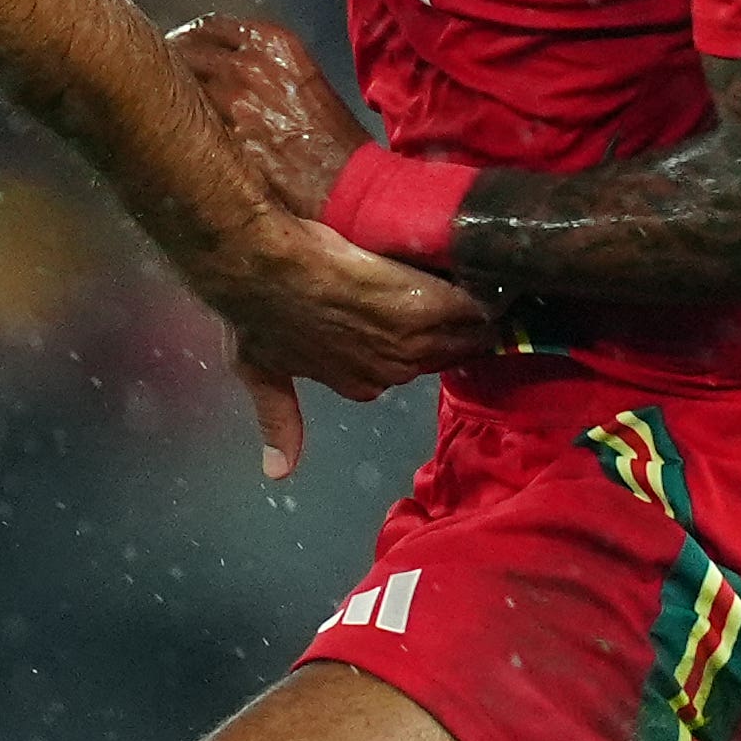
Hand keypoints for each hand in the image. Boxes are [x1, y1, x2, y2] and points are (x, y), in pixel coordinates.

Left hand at [168, 13, 372, 210]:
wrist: (348, 181)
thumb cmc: (333, 137)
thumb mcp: (302, 79)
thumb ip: (263, 63)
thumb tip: (228, 66)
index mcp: (274, 42)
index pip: (211, 26)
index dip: (191, 38)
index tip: (182, 48)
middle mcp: (248, 62)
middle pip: (187, 49)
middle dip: (175, 63)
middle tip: (166, 78)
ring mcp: (232, 98)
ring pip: (181, 83)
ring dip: (173, 93)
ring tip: (171, 109)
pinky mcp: (222, 135)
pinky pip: (187, 121)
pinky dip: (180, 124)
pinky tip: (180, 137)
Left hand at [194, 215, 495, 478]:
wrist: (266, 273)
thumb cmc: (256, 316)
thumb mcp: (261, 376)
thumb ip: (279, 421)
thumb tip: (278, 473)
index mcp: (361, 383)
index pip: (406, 367)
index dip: (416, 343)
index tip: (421, 323)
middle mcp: (393, 370)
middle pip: (441, 352)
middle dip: (452, 330)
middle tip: (459, 299)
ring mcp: (414, 341)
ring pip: (463, 332)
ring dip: (473, 312)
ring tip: (482, 281)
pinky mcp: (430, 306)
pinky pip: (472, 304)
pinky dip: (480, 289)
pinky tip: (484, 267)